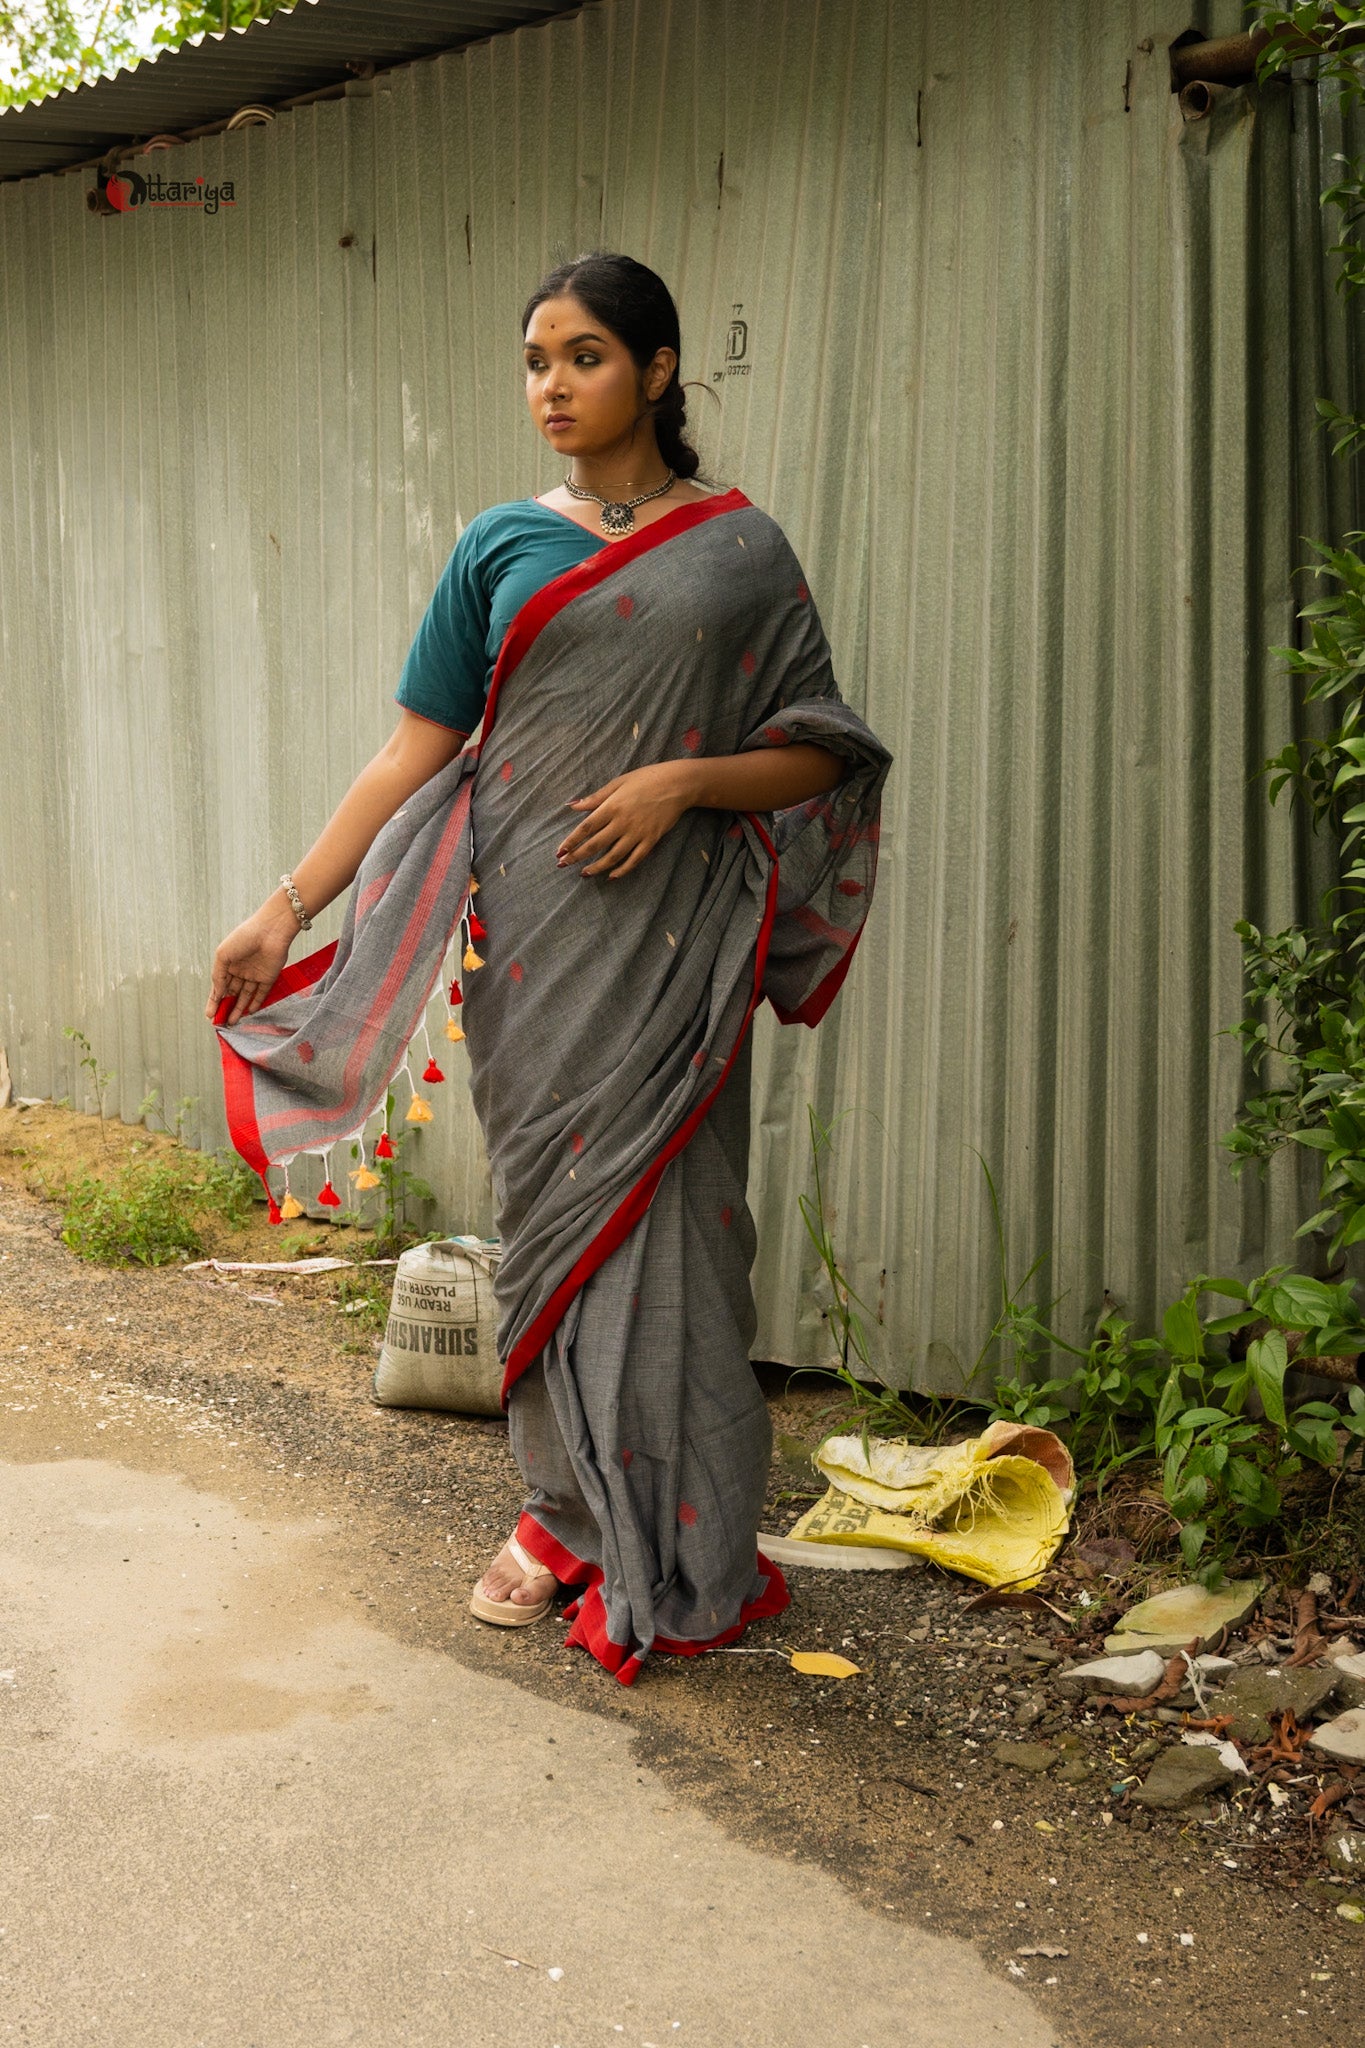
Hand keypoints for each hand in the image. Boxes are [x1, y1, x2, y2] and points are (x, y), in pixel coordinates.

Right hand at [206, 905, 296, 1024]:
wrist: (270, 930)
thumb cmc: (244, 937)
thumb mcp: (223, 955)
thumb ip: (218, 976)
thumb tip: (217, 994)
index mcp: (228, 964)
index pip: (219, 987)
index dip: (214, 1001)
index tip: (209, 1015)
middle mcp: (241, 971)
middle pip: (232, 994)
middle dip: (225, 1008)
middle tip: (220, 1023)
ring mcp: (255, 975)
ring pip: (245, 996)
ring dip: (239, 1009)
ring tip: (232, 1022)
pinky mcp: (269, 977)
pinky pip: (261, 993)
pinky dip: (256, 1003)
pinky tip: (249, 1012)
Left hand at [557, 763, 694, 878]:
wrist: (678, 784)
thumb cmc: (647, 779)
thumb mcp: (618, 783)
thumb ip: (596, 797)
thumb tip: (573, 805)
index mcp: (612, 806)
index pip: (586, 828)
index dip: (571, 841)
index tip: (559, 852)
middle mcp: (622, 822)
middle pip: (595, 845)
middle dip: (577, 857)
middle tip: (564, 865)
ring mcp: (638, 833)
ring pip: (613, 856)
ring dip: (597, 867)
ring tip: (585, 874)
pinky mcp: (651, 840)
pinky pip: (635, 859)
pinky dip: (622, 870)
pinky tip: (612, 876)